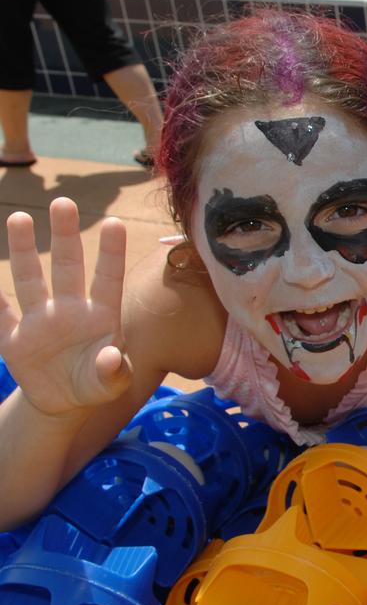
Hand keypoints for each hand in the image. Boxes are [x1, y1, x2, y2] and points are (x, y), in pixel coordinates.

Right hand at [0, 198, 131, 417]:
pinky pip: (0, 316)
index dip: (111, 253)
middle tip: (63, 201)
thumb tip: (111, 357)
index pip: (108, 278)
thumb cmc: (98, 383)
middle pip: (67, 267)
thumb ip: (114, 371)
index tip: (116, 222)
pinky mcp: (14, 339)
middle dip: (65, 236)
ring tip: (20, 218)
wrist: (66, 402)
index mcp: (101, 316)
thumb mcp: (111, 384)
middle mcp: (69, 310)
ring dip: (25, 251)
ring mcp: (39, 321)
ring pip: (30, 280)